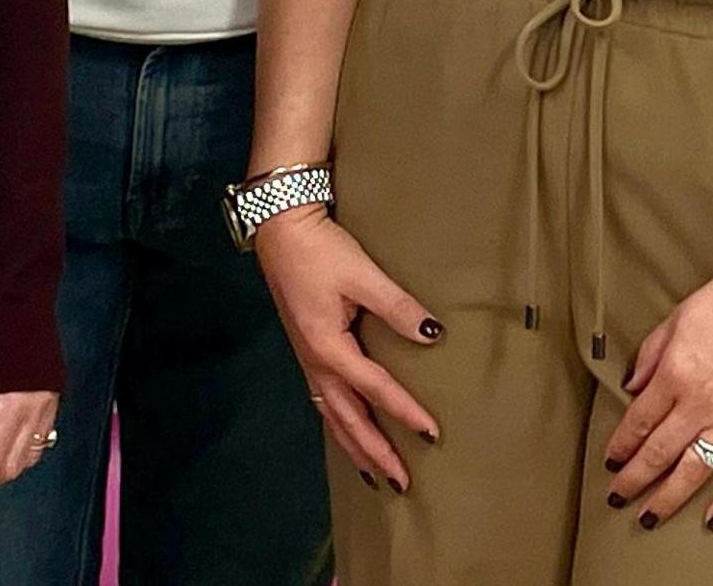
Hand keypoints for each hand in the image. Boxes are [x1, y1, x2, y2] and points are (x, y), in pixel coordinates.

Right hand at [249, 207, 441, 488]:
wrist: (280, 230)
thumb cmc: (319, 250)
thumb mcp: (362, 274)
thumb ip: (396, 306)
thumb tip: (432, 333)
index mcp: (329, 348)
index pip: (376, 389)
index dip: (405, 412)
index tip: (432, 434)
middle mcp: (316, 362)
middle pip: (347, 420)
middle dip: (374, 453)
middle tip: (401, 483)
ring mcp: (308, 359)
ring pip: (332, 416)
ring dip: (354, 446)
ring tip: (375, 474)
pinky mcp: (307, 350)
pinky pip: (325, 400)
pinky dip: (339, 425)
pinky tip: (348, 431)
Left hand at [603, 255, 712, 532]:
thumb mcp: (678, 316)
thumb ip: (651, 354)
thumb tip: (632, 387)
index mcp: (675, 374)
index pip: (638, 422)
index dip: (621, 446)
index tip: (611, 462)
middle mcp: (700, 404)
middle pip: (658, 454)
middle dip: (633, 480)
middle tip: (617, 498)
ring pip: (694, 471)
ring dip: (667, 498)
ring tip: (648, 518)